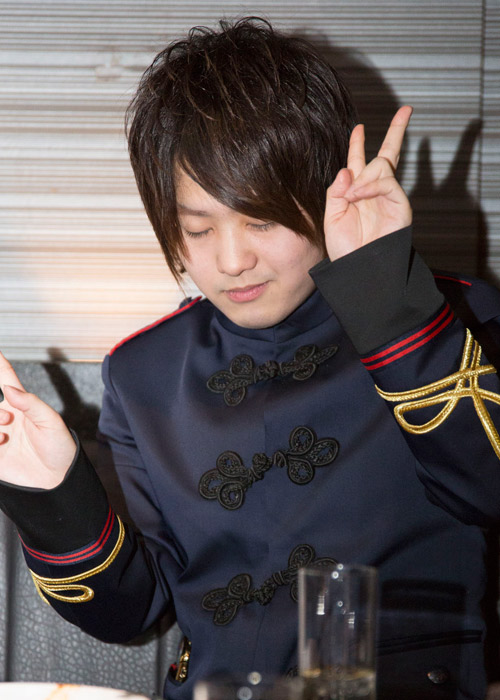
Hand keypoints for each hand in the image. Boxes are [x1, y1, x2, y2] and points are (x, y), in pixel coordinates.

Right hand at [0, 352, 75, 488]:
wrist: (58, 481)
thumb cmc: (60, 449)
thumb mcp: (51, 422)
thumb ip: (30, 403)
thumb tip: (8, 388)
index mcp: (22, 406)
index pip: (5, 379)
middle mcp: (7, 418)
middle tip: (7, 420)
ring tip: (4, 436)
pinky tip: (1, 444)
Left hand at [324, 105, 412, 260]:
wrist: (357, 268)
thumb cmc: (344, 249)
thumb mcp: (331, 216)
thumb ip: (336, 191)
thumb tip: (348, 168)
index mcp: (356, 192)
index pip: (359, 161)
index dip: (359, 143)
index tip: (359, 127)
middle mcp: (374, 190)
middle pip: (387, 154)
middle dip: (398, 131)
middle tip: (407, 110)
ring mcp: (389, 196)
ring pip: (382, 165)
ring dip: (363, 177)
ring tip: (351, 198)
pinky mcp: (400, 204)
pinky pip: (387, 182)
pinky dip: (370, 186)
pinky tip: (358, 196)